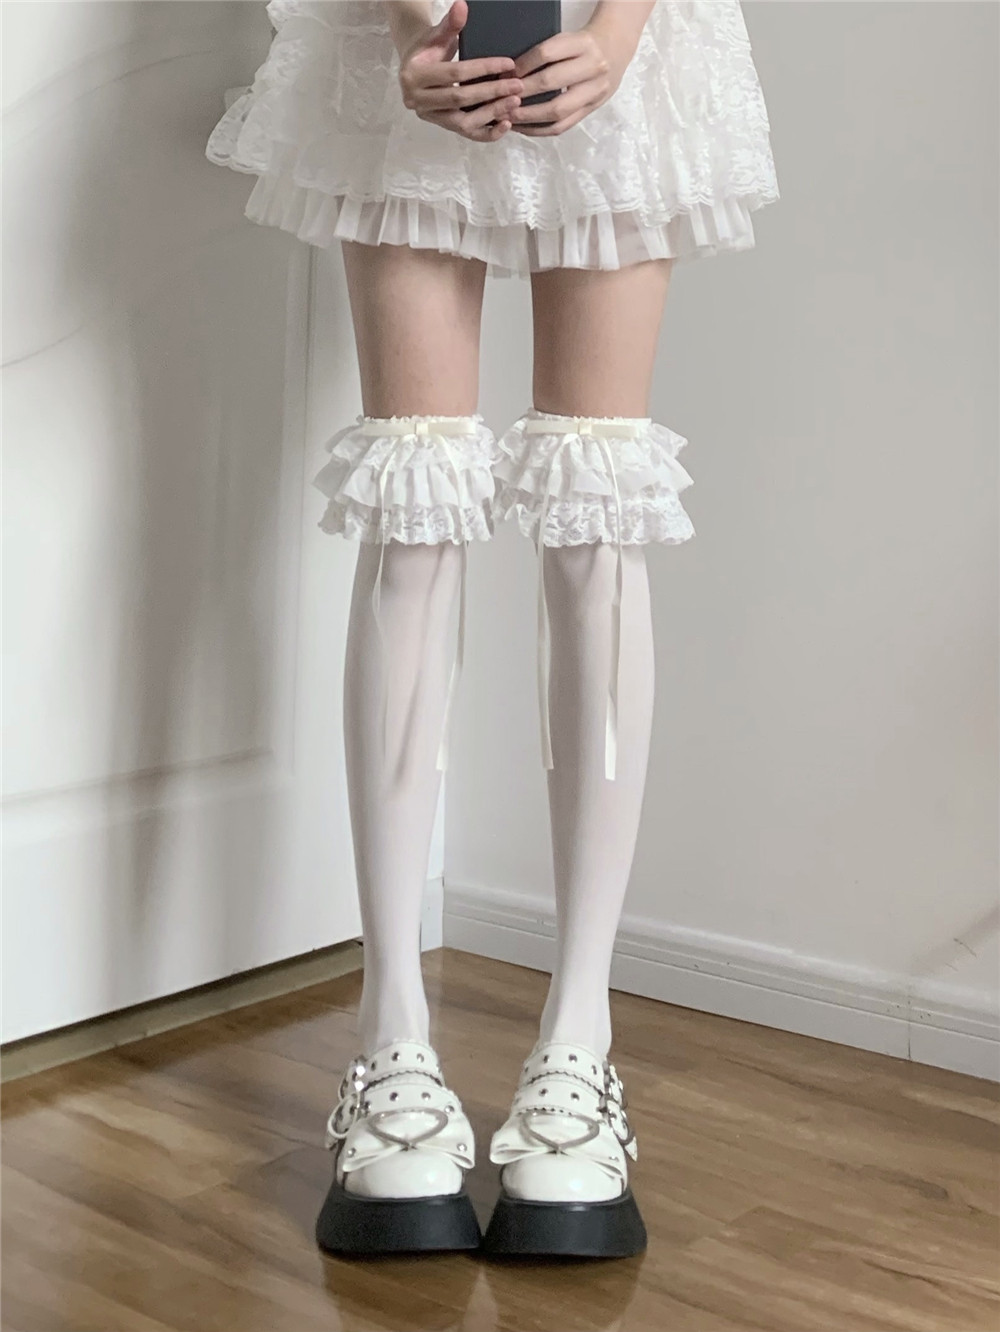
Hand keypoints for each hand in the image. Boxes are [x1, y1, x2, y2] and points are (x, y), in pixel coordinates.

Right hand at [396, 0, 523, 142]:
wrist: (415, 66)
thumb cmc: (428, 48)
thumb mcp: (437, 34)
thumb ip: (450, 24)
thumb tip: (462, 5)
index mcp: (415, 76)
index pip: (455, 73)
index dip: (483, 68)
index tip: (509, 64)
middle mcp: (418, 101)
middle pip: (460, 99)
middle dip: (491, 93)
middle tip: (518, 86)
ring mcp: (430, 117)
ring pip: (463, 123)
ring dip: (492, 114)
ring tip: (515, 102)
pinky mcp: (441, 126)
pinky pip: (466, 134)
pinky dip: (487, 133)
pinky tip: (506, 124)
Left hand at [508, 20, 637, 136]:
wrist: (614, 50)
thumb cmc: (583, 45)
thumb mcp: (568, 39)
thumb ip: (545, 54)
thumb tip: (509, 74)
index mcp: (583, 43)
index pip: (546, 53)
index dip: (523, 65)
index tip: (506, 74)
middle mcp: (592, 67)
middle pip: (551, 82)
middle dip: (522, 92)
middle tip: (502, 99)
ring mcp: (594, 91)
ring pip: (557, 111)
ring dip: (528, 116)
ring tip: (508, 117)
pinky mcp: (591, 110)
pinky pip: (562, 126)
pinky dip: (539, 130)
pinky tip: (523, 128)